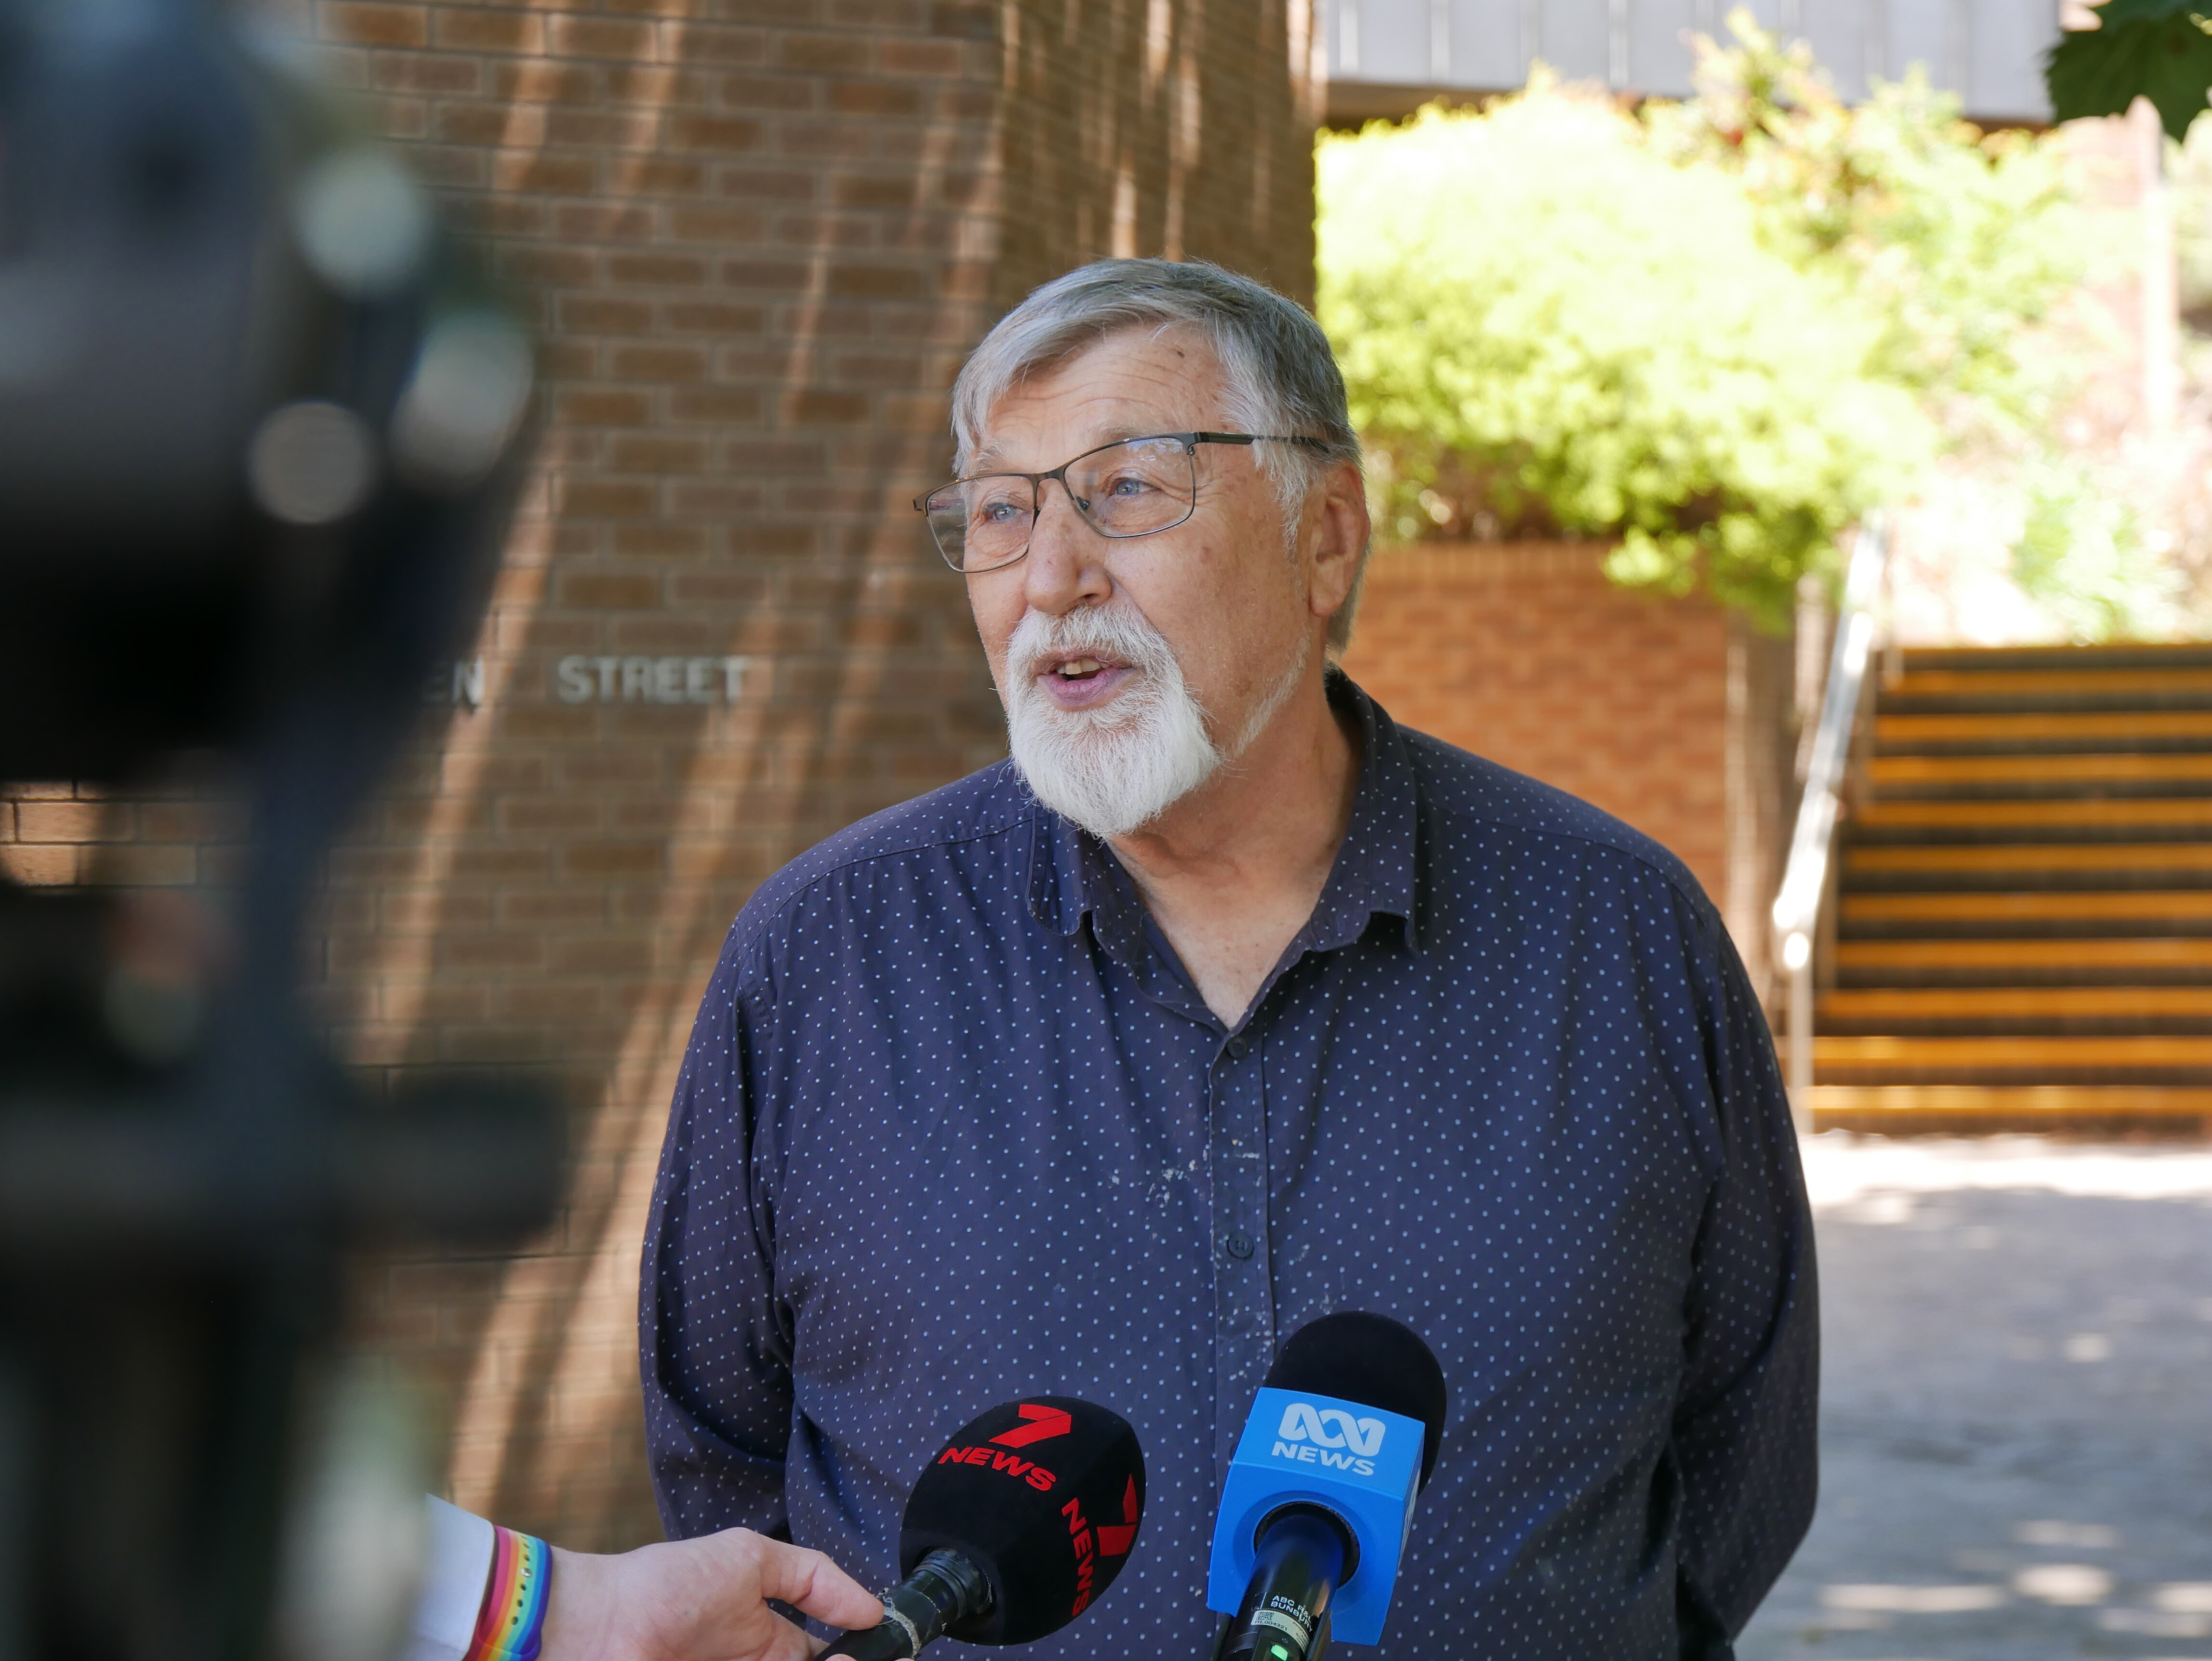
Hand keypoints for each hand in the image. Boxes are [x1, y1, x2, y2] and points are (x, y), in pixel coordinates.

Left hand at [540, 1527, 882, 1660]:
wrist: (598, 1627)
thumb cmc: (666, 1587)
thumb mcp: (750, 1559)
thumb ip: (814, 1577)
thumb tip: (871, 1609)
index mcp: (767, 1641)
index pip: (824, 1658)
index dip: (853, 1654)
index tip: (873, 1651)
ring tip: (825, 1660)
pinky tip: (785, 1659)